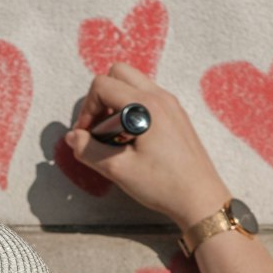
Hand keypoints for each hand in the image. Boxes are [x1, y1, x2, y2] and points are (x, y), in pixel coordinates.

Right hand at [65, 62, 230, 231]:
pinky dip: (133, 110)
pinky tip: (133, 140)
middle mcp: (160, 97)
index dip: (87, 109)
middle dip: (101, 97)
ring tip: (115, 136)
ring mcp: (171, 105)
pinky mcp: (177, 116)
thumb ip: (89, 150)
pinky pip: (148, 98)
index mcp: (146, 105)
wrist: (200, 199)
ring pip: (134, 84)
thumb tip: (72, 137)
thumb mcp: (118, 170)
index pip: (102, 86)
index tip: (86, 135)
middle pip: (118, 73)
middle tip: (99, 128)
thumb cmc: (162, 185)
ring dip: (117, 102)